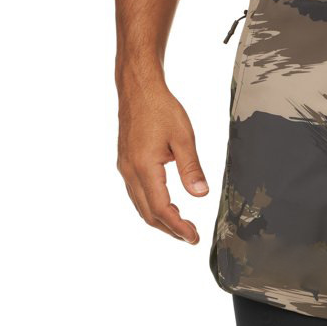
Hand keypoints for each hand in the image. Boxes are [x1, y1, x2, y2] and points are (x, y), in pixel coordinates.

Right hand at [117, 80, 207, 243]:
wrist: (138, 88)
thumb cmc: (160, 108)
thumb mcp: (184, 138)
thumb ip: (191, 169)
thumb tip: (200, 194)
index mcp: (145, 167)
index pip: (161, 209)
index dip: (178, 227)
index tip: (193, 237)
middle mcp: (131, 171)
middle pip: (149, 214)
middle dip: (170, 229)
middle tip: (191, 236)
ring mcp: (126, 168)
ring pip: (141, 206)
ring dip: (161, 220)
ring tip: (182, 225)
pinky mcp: (126, 163)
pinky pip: (137, 194)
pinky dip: (152, 207)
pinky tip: (167, 206)